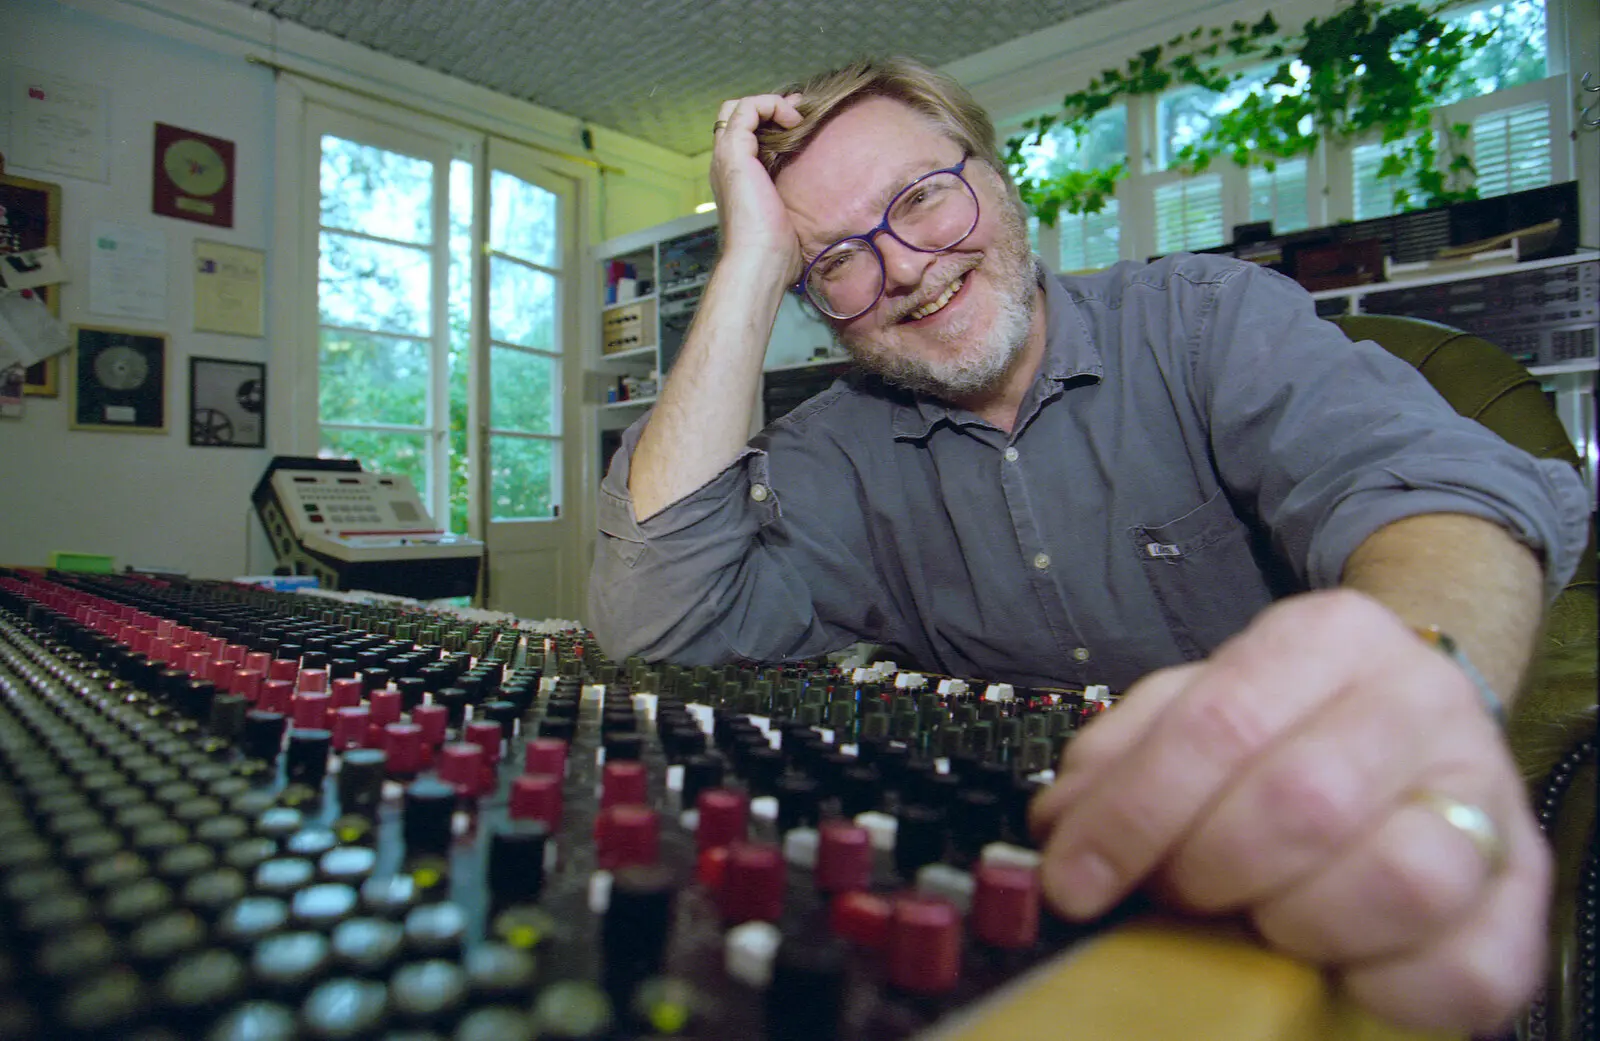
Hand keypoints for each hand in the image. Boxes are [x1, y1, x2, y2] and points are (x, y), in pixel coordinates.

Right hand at [710, 93, 804, 270]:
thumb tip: (817, 203)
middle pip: (732, 115)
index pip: (741, 135)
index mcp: (735, 179)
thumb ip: (792, 202)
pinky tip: (793, 123)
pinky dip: (771, 106)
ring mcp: (726, 157)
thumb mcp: (787, 219)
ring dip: (770, 104)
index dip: (767, 122)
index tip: (798, 123)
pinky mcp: (734, 152)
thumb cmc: (775, 252)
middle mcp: (725, 164)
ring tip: (796, 118)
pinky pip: (748, 108)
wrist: (759, 260)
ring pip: (736, 107)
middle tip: (795, 113)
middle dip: (765, 107)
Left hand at [1028, 589, 1549, 1033]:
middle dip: (1208, 870)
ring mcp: (1484, 794)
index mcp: (1328, 636)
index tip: (1075, 878)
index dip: (1134, 814)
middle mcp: (1420, 700)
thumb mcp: (1194, 704)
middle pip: (1303, 800)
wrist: (1411, 724)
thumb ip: (1122, 753)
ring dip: (1298, 922)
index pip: (1220, 721)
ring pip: (1399, 878)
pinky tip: (1330, 971)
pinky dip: (1386, 988)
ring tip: (1257, 921)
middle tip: (1172, 896)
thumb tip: (1063, 827)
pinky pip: (1469, 967)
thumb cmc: (1287, 723)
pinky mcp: (1523, 889)